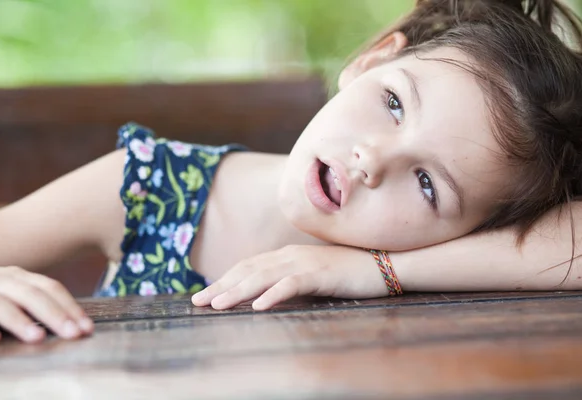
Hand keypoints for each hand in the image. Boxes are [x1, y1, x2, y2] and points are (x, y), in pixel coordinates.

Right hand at [0, 266, 93, 344]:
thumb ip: (34, 301)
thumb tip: (74, 320)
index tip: (87, 328)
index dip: (70, 306)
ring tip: (38, 338)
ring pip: (1, 303)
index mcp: (17, 276)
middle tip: (73, 334)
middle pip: (31, 294)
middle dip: (54, 314)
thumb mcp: (11, 291)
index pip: (50, 288)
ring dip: (20, 321)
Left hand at [191, 245, 388, 309]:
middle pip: (248, 270)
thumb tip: (266, 297)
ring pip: (263, 277)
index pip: (248, 266)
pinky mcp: (321, 274)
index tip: (205, 294)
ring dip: (238, 291)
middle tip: (197, 301)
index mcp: (287, 255)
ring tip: (217, 305)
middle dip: (221, 286)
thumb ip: (290, 281)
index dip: (225, 279)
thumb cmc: (348, 272)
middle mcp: (291, 255)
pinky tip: (259, 308)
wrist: (384, 262)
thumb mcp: (313, 276)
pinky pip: (293, 285)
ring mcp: (305, 263)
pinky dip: (274, 294)